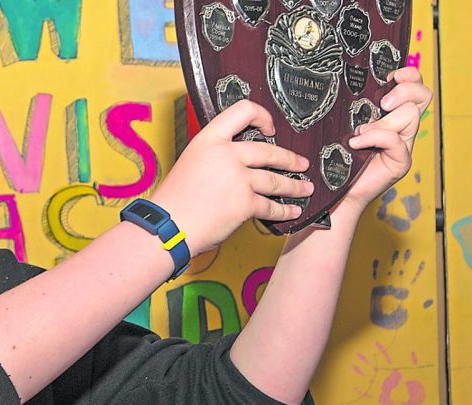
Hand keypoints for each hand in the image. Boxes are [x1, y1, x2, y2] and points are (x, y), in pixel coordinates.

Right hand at [152, 100, 311, 255]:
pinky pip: (271, 206)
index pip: (242, 111)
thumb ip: (214, 156)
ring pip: (276, 179)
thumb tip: (238, 161)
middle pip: (269, 150)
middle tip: (300, 163)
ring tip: (304, 188)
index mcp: (209, 139)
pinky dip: (284, 210)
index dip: (263, 116)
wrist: (167, 227)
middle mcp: (226, 154)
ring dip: (294, 186)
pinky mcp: (245, 203)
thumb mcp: (190, 162)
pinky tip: (291, 211)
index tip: (270, 128)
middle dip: (290, 159)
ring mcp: (238, 178)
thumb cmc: (174, 201)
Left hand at [340, 67, 432, 212]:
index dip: (409, 75)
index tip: (390, 76)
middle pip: (423, 95)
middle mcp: (402, 126)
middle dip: (404, 91)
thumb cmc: (340, 156)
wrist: (337, 190)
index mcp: (392, 112)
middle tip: (382, 103)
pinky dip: (375, 137)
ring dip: (384, 121)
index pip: (415, 84)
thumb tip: (349, 81)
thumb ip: (355, 106)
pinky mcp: (401, 161)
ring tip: (361, 132)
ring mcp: (404, 144)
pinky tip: (357, 143)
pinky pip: (395, 140)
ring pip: (410, 116)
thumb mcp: (346, 124)